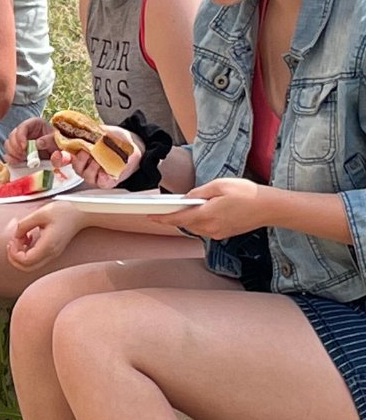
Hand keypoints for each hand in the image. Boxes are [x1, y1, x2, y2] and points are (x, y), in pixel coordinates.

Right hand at [4, 117, 54, 164]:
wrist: (59, 150)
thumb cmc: (58, 143)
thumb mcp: (57, 140)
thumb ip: (49, 141)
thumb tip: (38, 144)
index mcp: (34, 124)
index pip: (22, 127)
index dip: (20, 137)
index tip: (24, 147)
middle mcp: (24, 131)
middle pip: (12, 136)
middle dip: (16, 147)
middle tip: (24, 155)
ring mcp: (19, 140)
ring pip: (8, 144)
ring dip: (13, 153)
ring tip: (23, 159)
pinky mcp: (17, 150)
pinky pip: (9, 153)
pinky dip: (11, 158)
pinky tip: (18, 162)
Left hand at [6, 202, 85, 270]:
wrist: (81, 214)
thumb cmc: (63, 211)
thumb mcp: (40, 213)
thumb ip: (24, 224)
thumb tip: (15, 235)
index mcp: (48, 245)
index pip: (26, 260)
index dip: (14, 253)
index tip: (12, 240)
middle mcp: (51, 254)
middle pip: (26, 268)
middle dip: (14, 257)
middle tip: (11, 242)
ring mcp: (52, 254)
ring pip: (30, 265)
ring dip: (20, 254)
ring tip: (19, 238)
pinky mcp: (52, 251)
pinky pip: (36, 259)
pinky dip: (26, 252)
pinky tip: (27, 238)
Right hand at [66, 125, 143, 188]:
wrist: (133, 145)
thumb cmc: (115, 138)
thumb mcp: (98, 130)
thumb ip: (83, 131)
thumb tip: (70, 128)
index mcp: (78, 152)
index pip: (61, 157)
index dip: (58, 157)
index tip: (60, 153)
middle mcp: (84, 164)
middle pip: (73, 166)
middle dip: (79, 159)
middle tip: (86, 151)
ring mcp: (94, 174)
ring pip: (85, 174)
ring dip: (92, 165)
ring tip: (101, 158)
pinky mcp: (105, 182)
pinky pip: (99, 181)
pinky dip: (103, 175)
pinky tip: (106, 170)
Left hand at [150, 177, 271, 238]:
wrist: (270, 208)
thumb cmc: (247, 194)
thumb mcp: (219, 185)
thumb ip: (199, 192)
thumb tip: (186, 198)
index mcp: (207, 215)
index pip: (178, 218)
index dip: (162, 217)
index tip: (150, 216)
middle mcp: (210, 228)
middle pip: (185, 224)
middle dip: (173, 217)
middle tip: (163, 208)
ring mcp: (218, 233)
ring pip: (194, 227)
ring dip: (187, 219)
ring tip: (182, 207)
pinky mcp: (224, 234)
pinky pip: (205, 229)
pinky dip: (199, 221)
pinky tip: (200, 212)